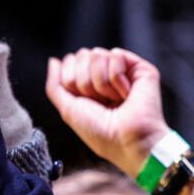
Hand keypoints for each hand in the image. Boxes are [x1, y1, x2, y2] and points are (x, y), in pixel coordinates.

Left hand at [45, 48, 169, 177]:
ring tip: (115, 100)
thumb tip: (54, 61)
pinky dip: (117, 78)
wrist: (129, 141)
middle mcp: (106, 76)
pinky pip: (116, 54)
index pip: (70, 62)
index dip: (70, 80)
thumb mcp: (69, 110)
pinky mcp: (139, 69)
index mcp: (89, 86)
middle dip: (85, 82)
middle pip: (82, 56)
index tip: (85, 101)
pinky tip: (126, 93)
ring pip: (97, 54)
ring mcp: (123, 71)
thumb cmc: (102, 133)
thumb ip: (55, 85)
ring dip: (101, 82)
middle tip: (101, 102)